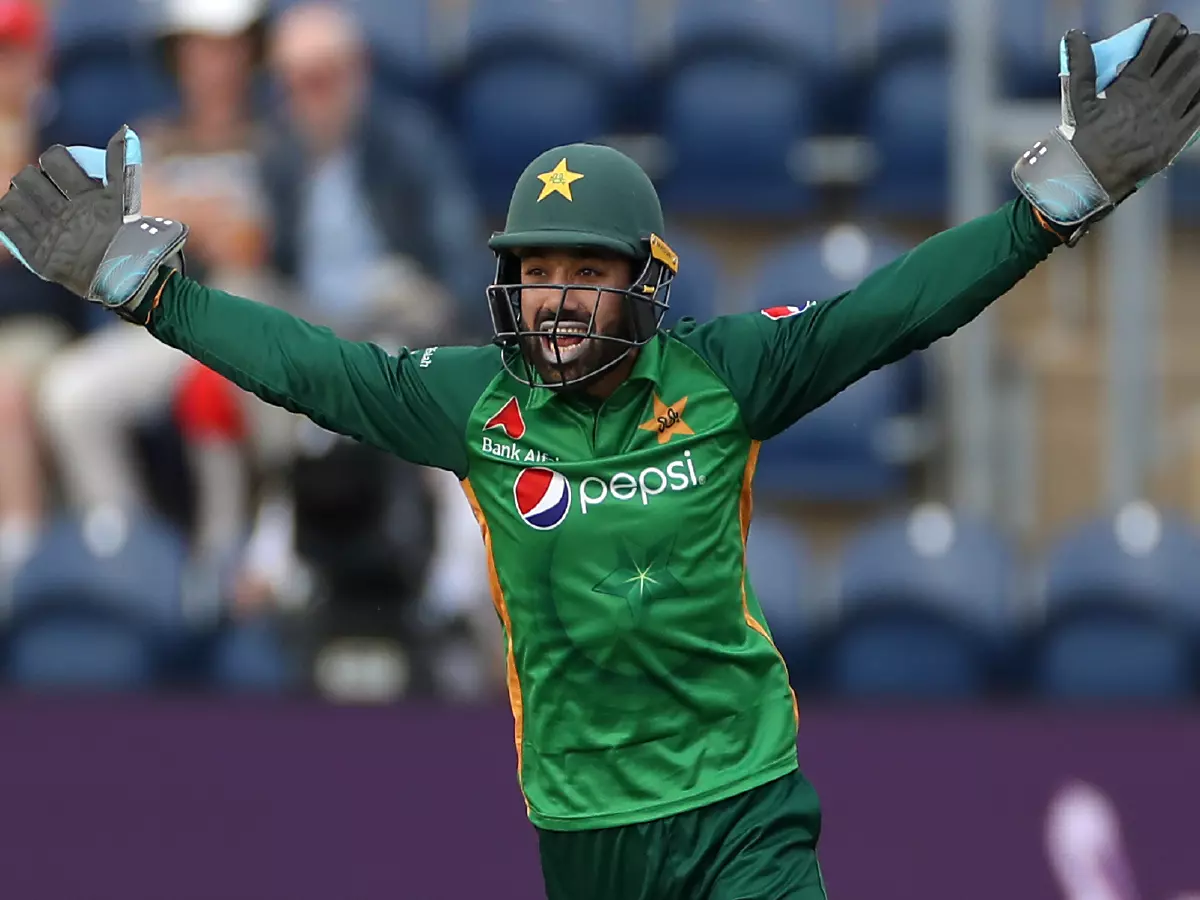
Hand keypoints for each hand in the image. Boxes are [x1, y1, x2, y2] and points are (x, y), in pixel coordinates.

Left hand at [0, 125, 188, 316]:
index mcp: (90, 200)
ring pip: (14, 201)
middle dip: (32, 179)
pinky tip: (18, 218)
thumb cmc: (135, 239)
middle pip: (28, 179)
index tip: (59, 168)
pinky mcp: (40, 258)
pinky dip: (9, 219)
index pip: (55, 161)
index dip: (54, 159)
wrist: (132, 283)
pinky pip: (8, 228)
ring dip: (19, 198)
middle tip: (41, 187)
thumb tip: (125, 129)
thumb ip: (123, 165)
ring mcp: (52, 238)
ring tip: (29, 203)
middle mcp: (68, 217)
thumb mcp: (130, 200)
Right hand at [1013, 13, 1199, 244]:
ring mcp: (1170, 114)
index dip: (1167, 26)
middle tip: (1186, 47)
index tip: (1165, 30)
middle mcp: (1155, 94)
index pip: (1160, 37)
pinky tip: (1198, 91)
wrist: (1090, 178)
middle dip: (1191, 43)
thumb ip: (1081, 65)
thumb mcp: (1078, 100)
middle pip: (1190, 52)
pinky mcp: (1179, 135)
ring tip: (1193, 66)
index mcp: (1132, 81)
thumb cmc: (1083, 139)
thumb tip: (1074, 35)